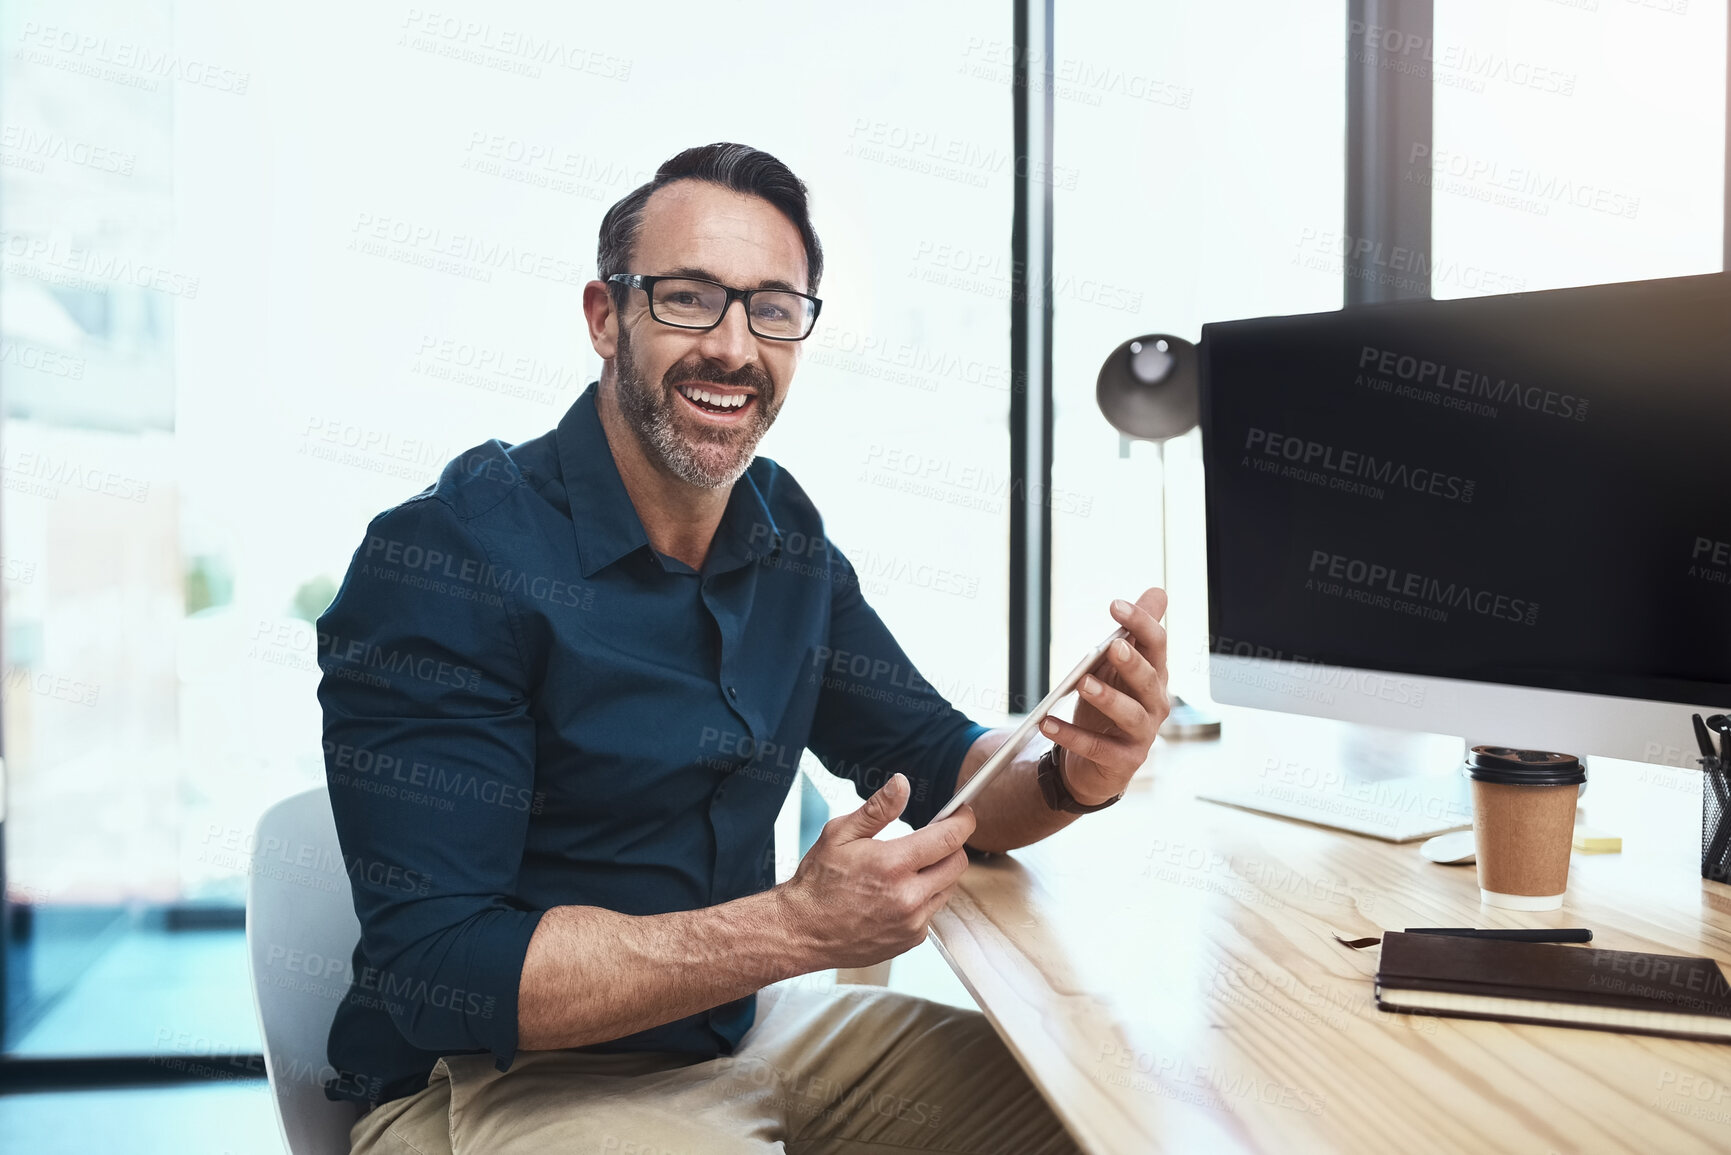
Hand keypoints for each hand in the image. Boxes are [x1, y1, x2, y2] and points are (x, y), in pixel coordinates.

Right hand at [775, 774, 974, 969]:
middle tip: (932, 839)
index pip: (949, 838)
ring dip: (937, 874)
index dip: (962, 821)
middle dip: (951, 846)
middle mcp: (908, 896)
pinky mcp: (911, 940)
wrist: (802, 931)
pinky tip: (896, 895)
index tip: (962, 813)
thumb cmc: (818, 881)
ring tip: (906, 870)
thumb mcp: (839, 834)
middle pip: (958, 864)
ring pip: (947, 888)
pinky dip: (923, 899)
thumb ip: (877, 809)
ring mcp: (912, 922)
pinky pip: (932, 912)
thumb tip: (902, 783)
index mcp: (892, 864)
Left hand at [1040, 588, 1170, 806]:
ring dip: (1107, 698)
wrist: (1094, 763)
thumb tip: (1158, 592)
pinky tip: (1048, 724)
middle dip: (1132, 662)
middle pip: (1149, 679)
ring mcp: (1142, 735)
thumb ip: (1136, 632)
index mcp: (1153, 675)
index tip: (1115, 605)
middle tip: (1112, 646)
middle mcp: (1154, 703)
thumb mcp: (1117, 667)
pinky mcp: (1124, 762)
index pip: (1156, 644)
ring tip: (1081, 683)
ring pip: (1130, 715)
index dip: (1140, 623)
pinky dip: (1071, 736)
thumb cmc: (1108, 707)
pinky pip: (1098, 748)